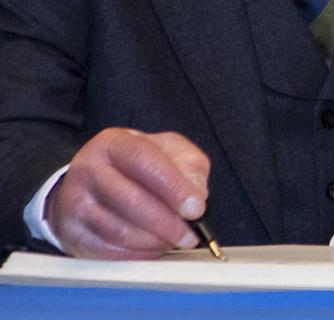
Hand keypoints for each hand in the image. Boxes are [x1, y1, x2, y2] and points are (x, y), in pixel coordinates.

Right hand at [48, 128, 210, 259]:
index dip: (173, 187)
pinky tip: (154, 248)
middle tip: (191, 234)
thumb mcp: (167, 152)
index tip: (196, 208)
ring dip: (155, 241)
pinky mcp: (72, 233)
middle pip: (130, 200)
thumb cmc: (138, 168)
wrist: (90, 184)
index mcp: (112, 143)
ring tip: (176, 240)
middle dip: (168, 222)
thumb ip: (189, 166)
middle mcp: (87, 169)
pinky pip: (108, 252)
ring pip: (119, 230)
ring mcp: (75, 203)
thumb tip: (196, 194)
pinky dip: (138, 254)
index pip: (143, 161)